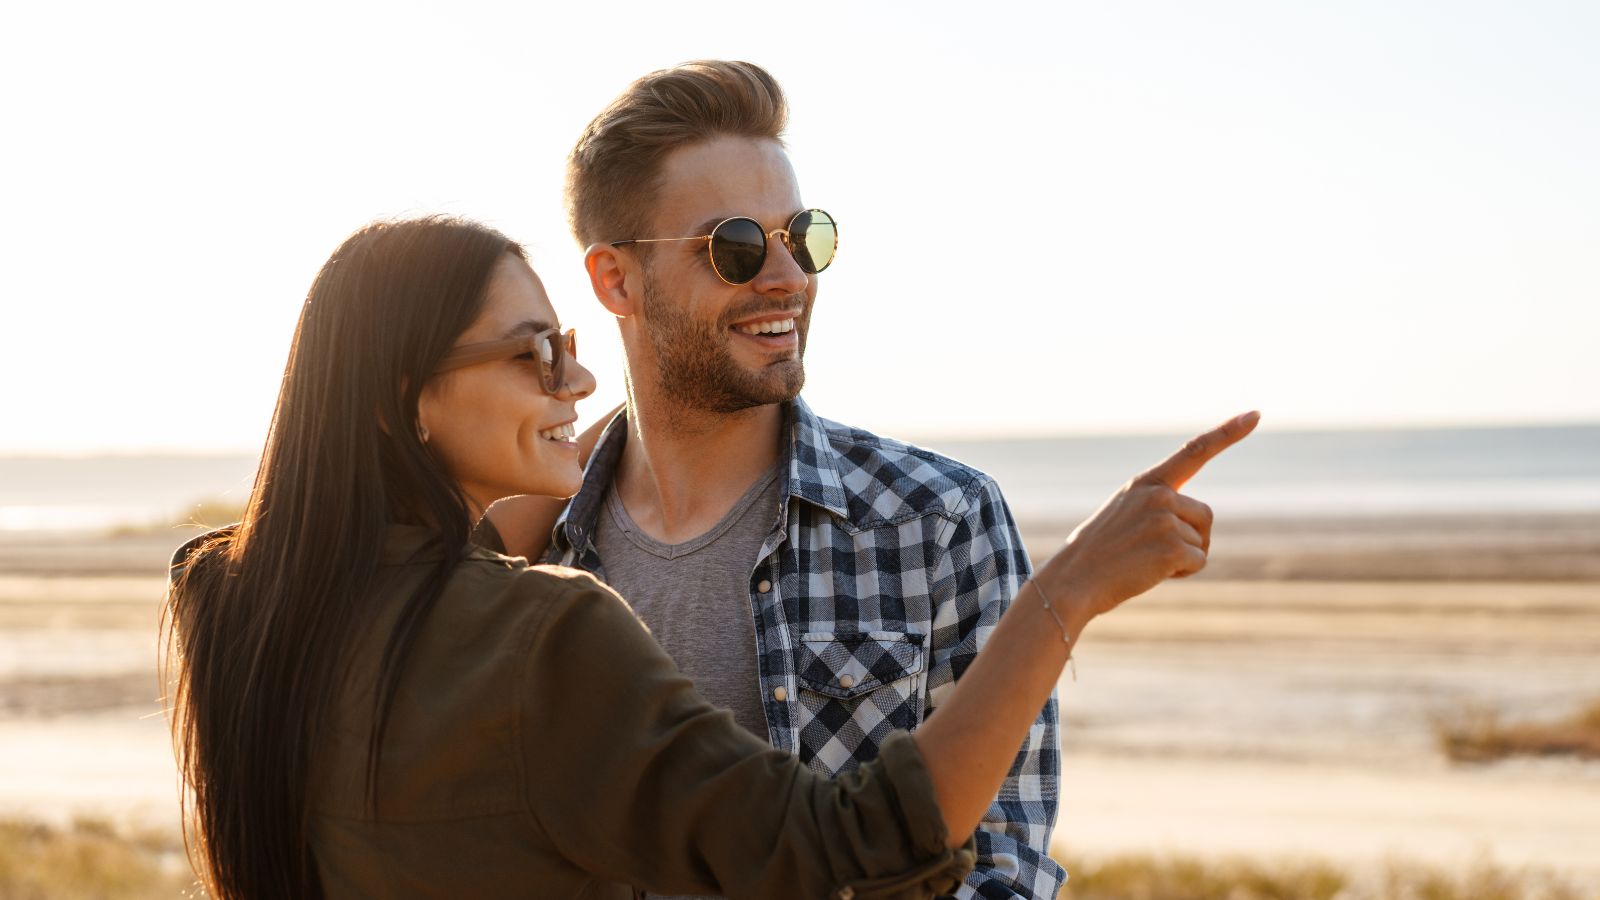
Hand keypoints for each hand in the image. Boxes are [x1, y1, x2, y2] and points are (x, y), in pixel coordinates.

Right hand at [1040, 411, 1259, 619]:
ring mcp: (1165, 519)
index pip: (1193, 451)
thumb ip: (1156, 508)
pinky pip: (1199, 561)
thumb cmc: (1097, 555)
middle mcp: (1157, 494)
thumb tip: (1192, 527)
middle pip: (1205, 516)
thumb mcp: (1123, 516)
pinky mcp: (1172, 546)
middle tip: (1149, 552)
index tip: (1254, 415)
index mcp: (1145, 483)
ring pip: (1201, 541)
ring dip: (1183, 558)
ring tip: (1145, 561)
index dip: (1227, 433)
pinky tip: (1151, 573)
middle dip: (1189, 538)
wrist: (1073, 581)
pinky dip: (1182, 573)